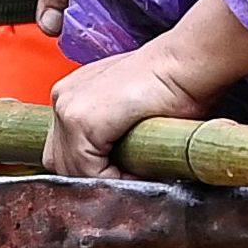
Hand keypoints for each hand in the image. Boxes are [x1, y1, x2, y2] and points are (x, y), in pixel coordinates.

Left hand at [44, 42, 211, 174]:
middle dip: (92, 177)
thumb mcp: (131, 110)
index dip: (91, 169)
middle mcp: (63, 98)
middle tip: (127, 179)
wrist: (186, 66)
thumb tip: (112, 168)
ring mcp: (68, 108)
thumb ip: (113, 135)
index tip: (121, 174)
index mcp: (72, 95)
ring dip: (103, 180)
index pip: (64, 150)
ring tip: (134, 177)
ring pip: (71, 169)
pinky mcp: (81, 120)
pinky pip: (87, 170)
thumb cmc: (171, 86)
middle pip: (61, 161)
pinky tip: (135, 173)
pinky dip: (111, 179)